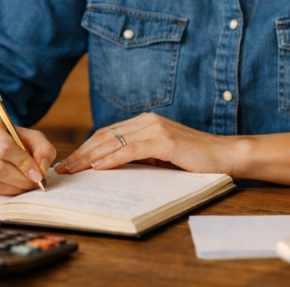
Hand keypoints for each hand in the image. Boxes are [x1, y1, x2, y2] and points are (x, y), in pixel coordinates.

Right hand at [0, 117, 55, 195]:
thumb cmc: (12, 139)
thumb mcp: (31, 137)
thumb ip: (43, 149)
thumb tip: (42, 168)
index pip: (4, 147)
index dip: (23, 163)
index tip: (38, 173)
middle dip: (21, 179)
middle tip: (35, 182)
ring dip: (15, 188)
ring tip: (28, 185)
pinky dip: (7, 192)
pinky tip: (16, 187)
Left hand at [55, 113, 229, 174]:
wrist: (226, 155)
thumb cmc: (194, 160)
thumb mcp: (160, 157)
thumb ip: (139, 156)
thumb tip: (109, 168)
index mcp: (144, 123)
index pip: (106, 134)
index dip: (85, 147)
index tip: (69, 161)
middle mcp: (147, 121)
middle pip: (105, 136)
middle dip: (81, 152)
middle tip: (63, 167)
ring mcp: (155, 128)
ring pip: (114, 141)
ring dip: (90, 156)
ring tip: (74, 168)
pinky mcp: (165, 140)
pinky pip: (132, 150)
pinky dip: (113, 158)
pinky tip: (99, 167)